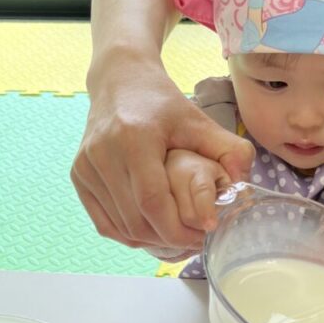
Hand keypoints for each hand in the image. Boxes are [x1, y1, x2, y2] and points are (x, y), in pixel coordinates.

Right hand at [71, 54, 253, 248]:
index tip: (203, 233)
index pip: (153, 202)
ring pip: (120, 227)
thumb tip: (244, 180)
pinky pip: (105, 223)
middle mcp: (103, 153)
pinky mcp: (79, 176)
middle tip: (195, 240)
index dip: (178, 227)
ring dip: (151, 241)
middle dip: (169, 239)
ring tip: (178, 237)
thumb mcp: (200, 121)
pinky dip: (130, 235)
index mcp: (134, 139)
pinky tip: (154, 231)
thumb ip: (229, 149)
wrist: (120, 81)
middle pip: (136, 220)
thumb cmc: (162, 104)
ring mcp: (86, 166)